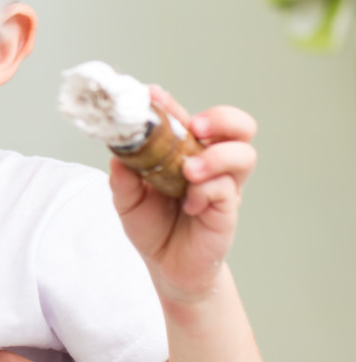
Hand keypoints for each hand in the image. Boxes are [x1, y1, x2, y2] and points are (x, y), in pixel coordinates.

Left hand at [109, 86, 256, 299]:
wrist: (166, 266)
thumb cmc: (152, 225)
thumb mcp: (126, 199)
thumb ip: (122, 178)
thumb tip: (117, 156)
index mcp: (184, 151)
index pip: (184, 118)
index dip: (171, 104)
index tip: (152, 95)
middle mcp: (209, 162)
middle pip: (237, 126)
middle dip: (222, 118)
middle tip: (198, 127)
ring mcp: (222, 185)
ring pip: (243, 153)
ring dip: (217, 155)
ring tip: (191, 170)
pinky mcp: (227, 210)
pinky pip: (228, 190)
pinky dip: (208, 191)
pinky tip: (190, 203)